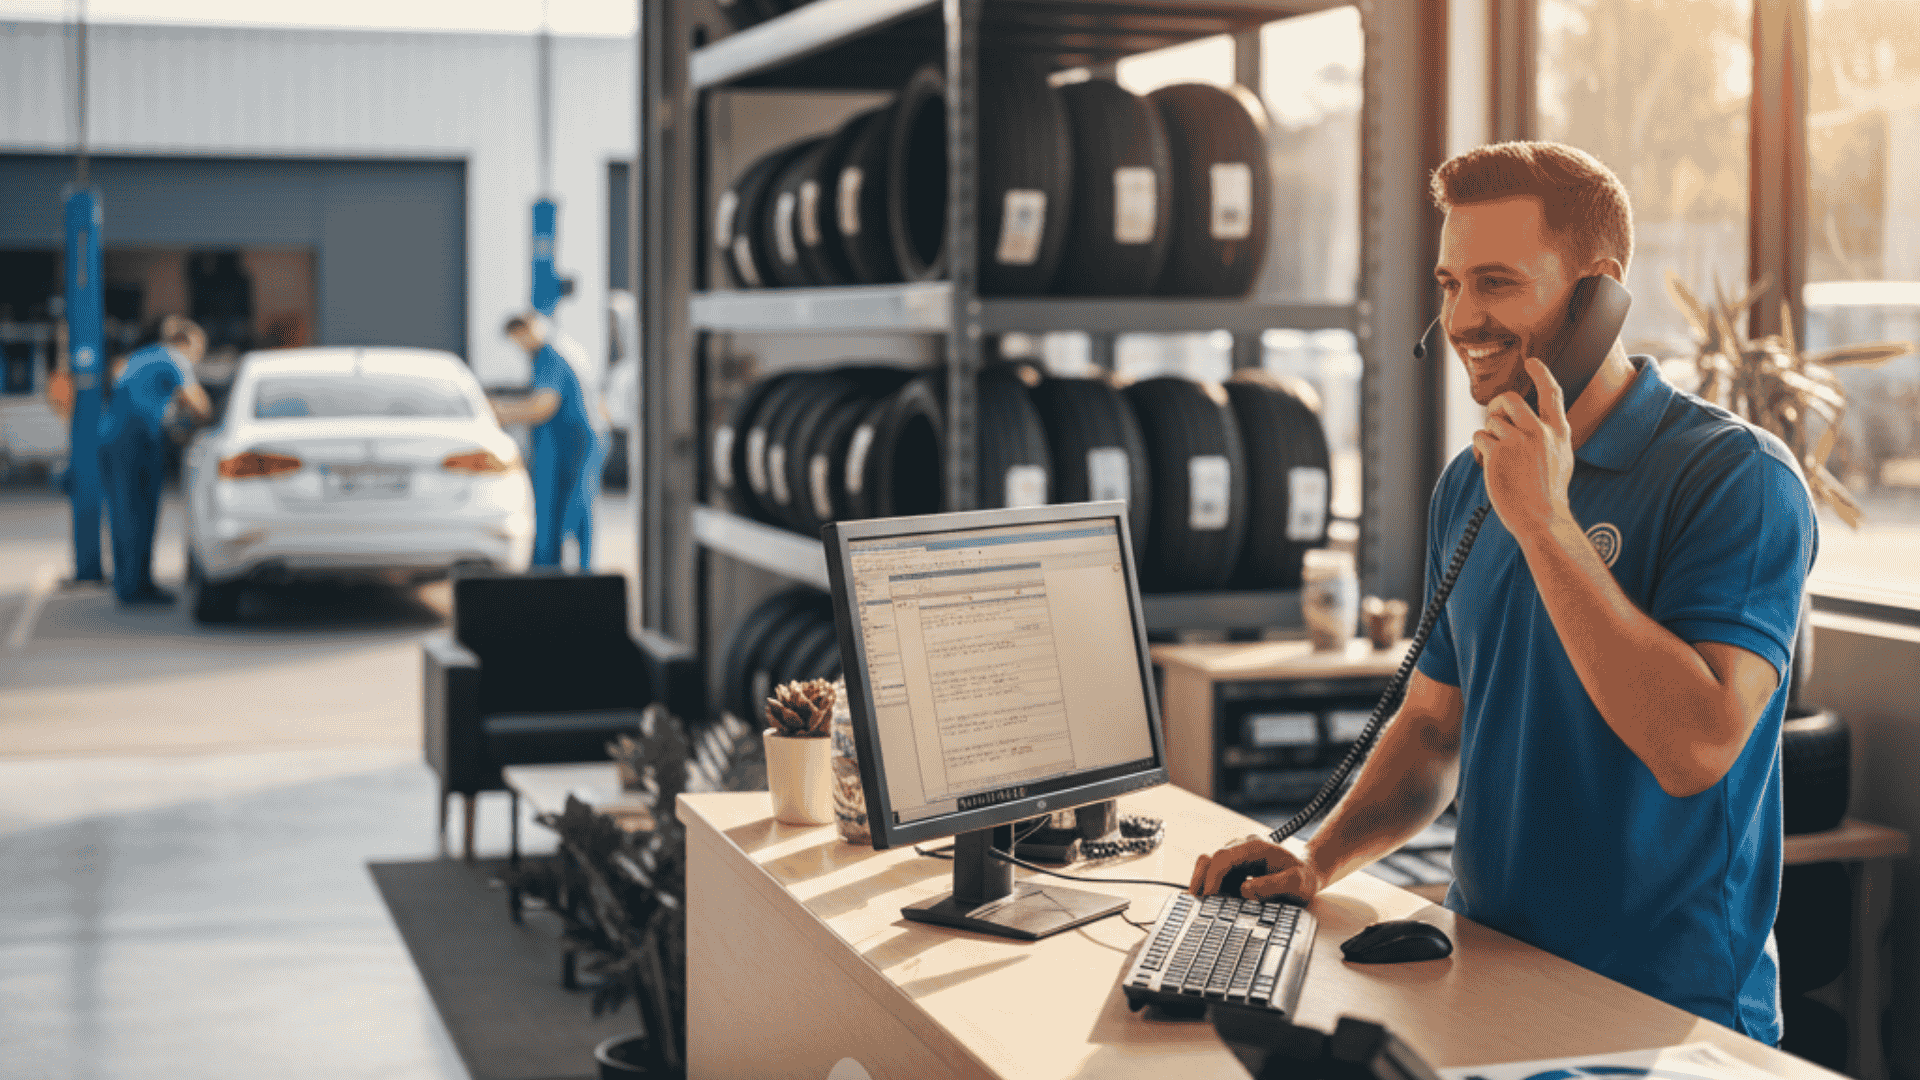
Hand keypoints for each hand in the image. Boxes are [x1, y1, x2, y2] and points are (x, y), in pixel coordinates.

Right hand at [1189, 835, 1326, 903]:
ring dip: (1203, 884)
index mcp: (1255, 847)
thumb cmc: (1304, 878)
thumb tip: (1245, 890)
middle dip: (1201, 881)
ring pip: (1208, 865)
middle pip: (1211, 859)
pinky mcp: (1235, 869)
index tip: (1210, 897)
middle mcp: (1242, 848)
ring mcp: (1237, 858)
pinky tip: (1213, 904)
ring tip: (1202, 905)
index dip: (1213, 876)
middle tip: (1198, 904)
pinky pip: (1215, 876)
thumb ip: (1273, 885)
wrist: (1308, 873)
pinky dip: (1210, 889)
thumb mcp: (1297, 884)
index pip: (1224, 856)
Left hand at [1471, 356, 1574, 540]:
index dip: (1541, 374)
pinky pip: (1480, 437)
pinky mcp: (1498, 453)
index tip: (1532, 362)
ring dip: (1489, 436)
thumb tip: (1528, 421)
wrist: (1542, 518)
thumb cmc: (1549, 493)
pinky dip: (1480, 449)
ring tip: (1496, 457)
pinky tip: (1488, 464)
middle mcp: (1540, 431)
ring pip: (1491, 420)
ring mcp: (1518, 441)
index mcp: (1559, 432)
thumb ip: (1549, 436)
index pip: (1551, 394)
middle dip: (1496, 405)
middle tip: (1495, 419)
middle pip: (1509, 398)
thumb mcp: (1562, 458)